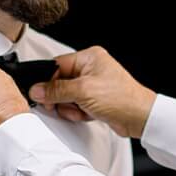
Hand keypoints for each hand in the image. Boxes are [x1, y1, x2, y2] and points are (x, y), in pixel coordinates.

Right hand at [31, 46, 157, 138]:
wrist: (139, 118)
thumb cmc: (121, 98)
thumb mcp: (83, 91)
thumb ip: (56, 90)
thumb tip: (37, 89)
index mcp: (89, 57)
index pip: (56, 65)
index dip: (47, 81)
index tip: (40, 94)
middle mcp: (91, 69)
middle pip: (59, 83)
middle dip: (60, 97)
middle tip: (63, 104)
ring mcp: (92, 85)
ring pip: (66, 96)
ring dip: (69, 107)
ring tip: (81, 110)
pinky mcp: (94, 100)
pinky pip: (75, 105)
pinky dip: (77, 112)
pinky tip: (87, 114)